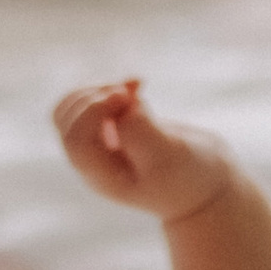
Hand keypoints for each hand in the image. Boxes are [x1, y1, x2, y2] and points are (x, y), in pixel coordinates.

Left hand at [52, 80, 243, 226]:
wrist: (205, 185)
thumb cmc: (190, 176)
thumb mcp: (171, 157)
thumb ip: (141, 132)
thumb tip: (120, 104)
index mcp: (103, 176)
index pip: (76, 140)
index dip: (93, 110)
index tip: (126, 95)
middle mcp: (94, 161)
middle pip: (66, 120)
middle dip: (94, 95)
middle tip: (131, 92)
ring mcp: (101, 145)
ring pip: (72, 107)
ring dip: (99, 88)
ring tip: (134, 87)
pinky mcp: (113, 128)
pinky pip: (92, 101)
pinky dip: (111, 86)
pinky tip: (138, 84)